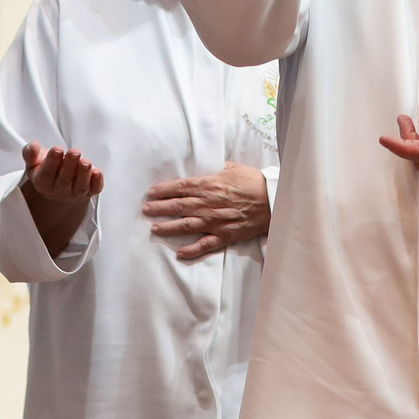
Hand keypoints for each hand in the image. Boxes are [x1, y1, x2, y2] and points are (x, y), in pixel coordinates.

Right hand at [19, 142, 102, 257]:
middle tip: (74, 152)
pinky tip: (97, 172)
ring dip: (83, 174)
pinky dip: (97, 182)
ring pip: (80, 187)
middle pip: (64, 180)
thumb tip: (33, 146)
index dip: (52, 162)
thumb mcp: (34, 160)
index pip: (46, 174)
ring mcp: (74, 193)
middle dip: (70, 165)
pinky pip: (94, 189)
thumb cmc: (45, 167)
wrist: (58, 181)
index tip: (57, 149)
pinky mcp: (89, 192)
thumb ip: (30, 153)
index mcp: (42, 183)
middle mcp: (58, 191)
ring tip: (85, 162)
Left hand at [142, 163, 270, 259]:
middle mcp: (209, 204)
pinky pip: (205, 245)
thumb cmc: (253, 182)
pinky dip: (192, 250)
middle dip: (160, 208)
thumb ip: (215, 167)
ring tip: (154, 228)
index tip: (151, 192)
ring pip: (187, 225)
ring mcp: (216, 222)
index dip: (164, 190)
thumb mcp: (233, 167)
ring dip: (169, 227)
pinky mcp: (225, 235)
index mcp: (211, 185)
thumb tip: (203, 165)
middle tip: (145, 209)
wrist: (273, 201)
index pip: (182, 187)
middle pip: (179, 206)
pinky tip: (180, 253)